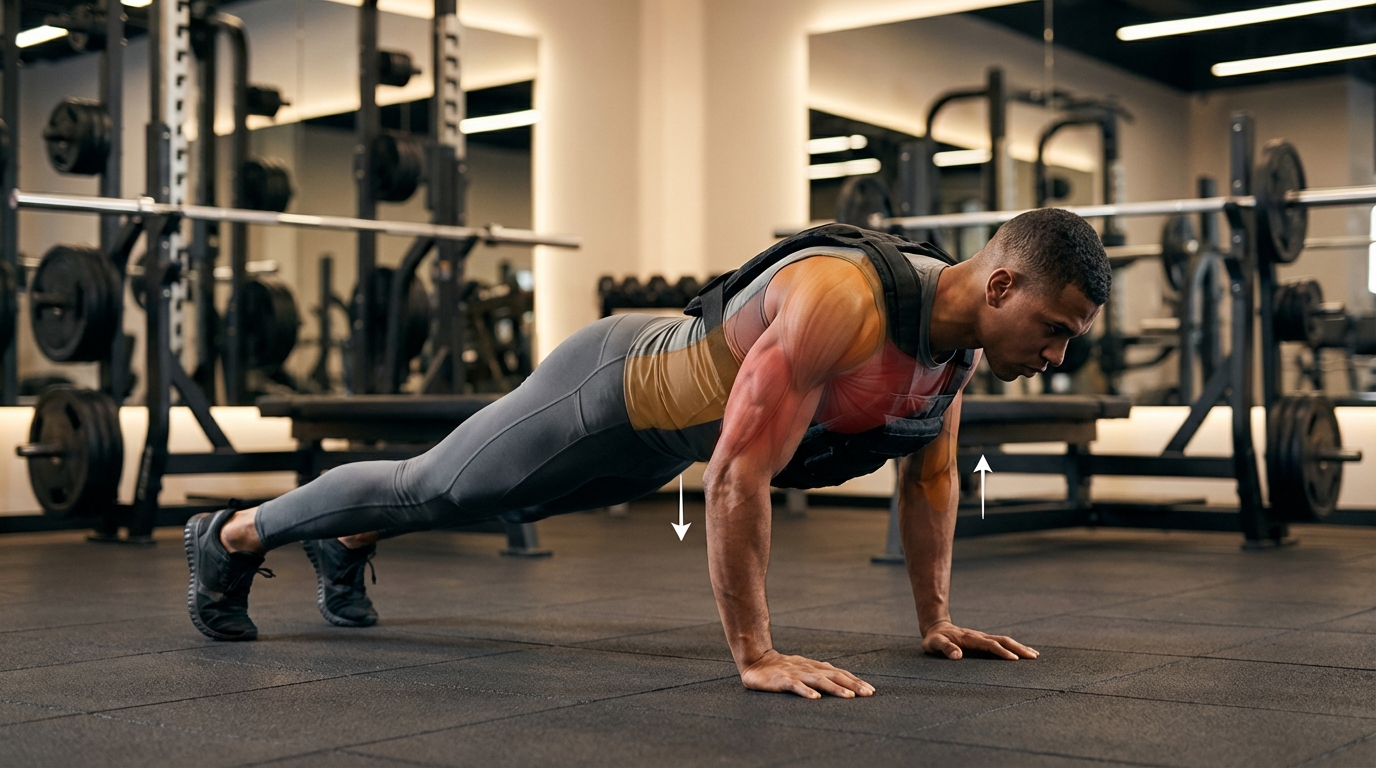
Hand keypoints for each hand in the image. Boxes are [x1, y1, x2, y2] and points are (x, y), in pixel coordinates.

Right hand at [740, 650, 875, 698]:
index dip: (856, 681)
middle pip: (835, 676)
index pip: (840, 673)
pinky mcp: (783, 680)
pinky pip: (796, 686)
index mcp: (816, 667)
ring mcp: (797, 674)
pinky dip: (806, 691)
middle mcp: (810, 669)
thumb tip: (843, 681)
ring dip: (835, 688)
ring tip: (849, 696)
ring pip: (819, 681)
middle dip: (853, 684)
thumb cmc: (784, 668)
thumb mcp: (805, 669)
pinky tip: (815, 698)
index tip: (871, 690)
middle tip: (868, 693)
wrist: (757, 661)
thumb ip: (822, 674)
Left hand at [922, 620, 1038, 659]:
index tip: (1015, 660)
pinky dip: (1014, 647)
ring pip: (1005, 640)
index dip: (1002, 652)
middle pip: (1003, 640)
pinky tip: (1022, 653)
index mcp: (970, 638)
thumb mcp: (934, 644)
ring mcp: (983, 638)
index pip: (990, 645)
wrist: (936, 628)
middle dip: (1018, 648)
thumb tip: (957, 655)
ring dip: (1019, 647)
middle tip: (1033, 657)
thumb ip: (944, 648)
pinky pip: (1001, 643)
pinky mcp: (983, 641)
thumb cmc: (934, 639)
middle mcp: (980, 636)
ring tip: (1034, 655)